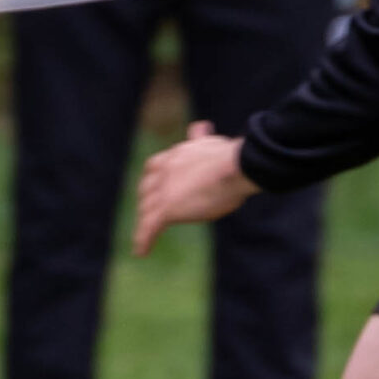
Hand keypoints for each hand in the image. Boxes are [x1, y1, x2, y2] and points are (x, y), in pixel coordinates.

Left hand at [133, 122, 258, 255]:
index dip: (153, 178)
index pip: (155, 166)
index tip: (153, 185)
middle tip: (147, 212)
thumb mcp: (213, 143)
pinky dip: (143, 240)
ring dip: (144, 222)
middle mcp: (166, 170)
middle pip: (146, 189)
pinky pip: (149, 228)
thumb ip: (202, 140)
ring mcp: (164, 190)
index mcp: (177, 154)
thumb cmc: (233, 156)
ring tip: (143, 236)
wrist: (236, 166)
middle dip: (146, 200)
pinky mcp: (167, 209)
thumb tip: (201, 127)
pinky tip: (142, 252)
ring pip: (146, 210)